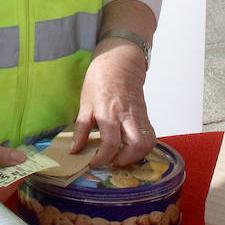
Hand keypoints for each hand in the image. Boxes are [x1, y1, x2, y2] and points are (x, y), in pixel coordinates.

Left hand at [71, 41, 155, 167]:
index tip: (94, 163)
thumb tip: (74, 149)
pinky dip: (142, 146)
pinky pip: (149, 135)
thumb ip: (81, 129)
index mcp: (108, 112)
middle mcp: (127, 115)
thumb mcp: (85, 103)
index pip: (110, 143)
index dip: (102, 158)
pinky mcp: (145, 115)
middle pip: (137, 145)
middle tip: (112, 160)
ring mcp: (139, 116)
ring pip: (148, 142)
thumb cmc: (100, 79)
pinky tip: (128, 145)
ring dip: (137, 155)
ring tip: (121, 155)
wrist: (119, 62)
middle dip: (126, 160)